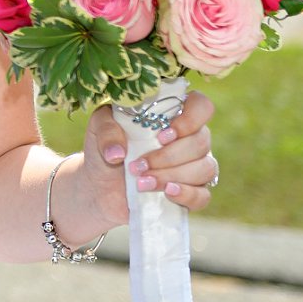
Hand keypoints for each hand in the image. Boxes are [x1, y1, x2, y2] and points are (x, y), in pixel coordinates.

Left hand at [83, 90, 217, 221]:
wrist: (100, 187)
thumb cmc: (105, 149)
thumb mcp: (97, 130)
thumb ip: (106, 130)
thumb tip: (118, 153)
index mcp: (171, 117)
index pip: (201, 106)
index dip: (191, 119)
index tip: (163, 135)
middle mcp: (188, 139)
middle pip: (201, 141)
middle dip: (168, 156)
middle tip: (138, 165)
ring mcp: (194, 167)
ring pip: (204, 168)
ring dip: (171, 175)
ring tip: (141, 182)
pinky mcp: (191, 194)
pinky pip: (203, 195)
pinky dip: (187, 194)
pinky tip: (167, 192)